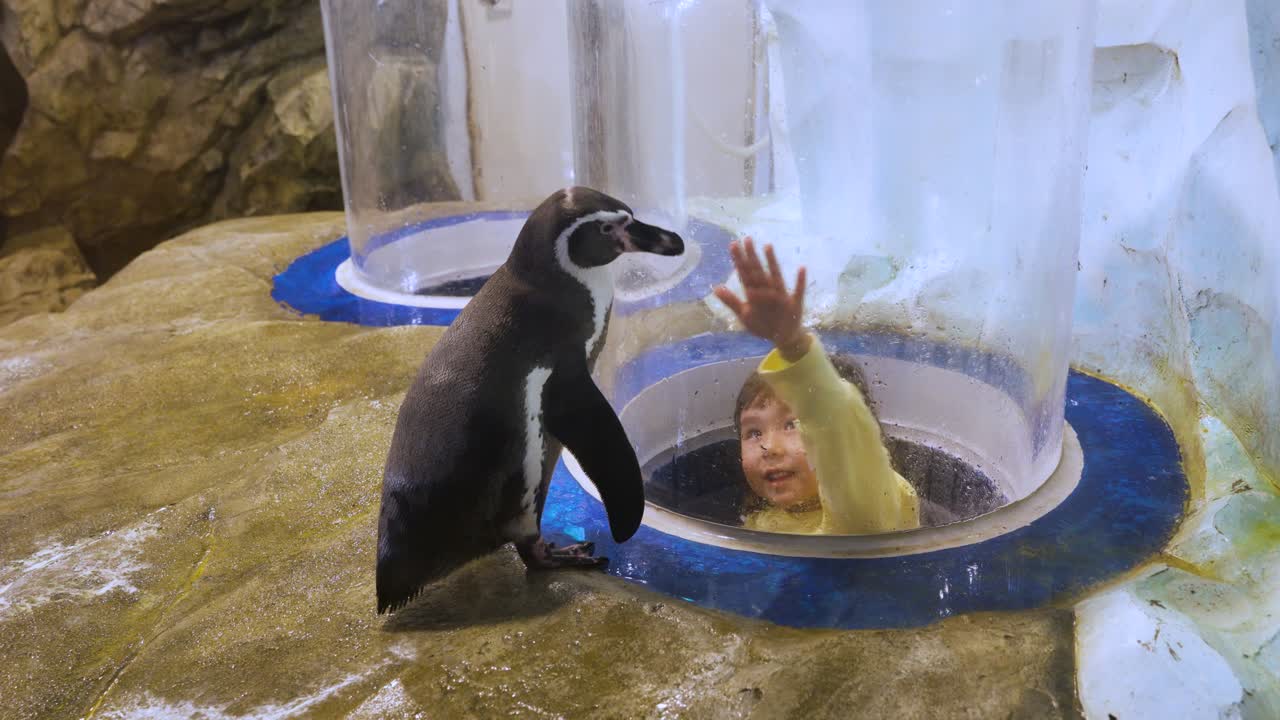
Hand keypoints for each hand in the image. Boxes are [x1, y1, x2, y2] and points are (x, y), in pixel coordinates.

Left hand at [714, 237, 810, 359]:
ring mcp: (781, 296)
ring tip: (768, 247)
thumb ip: (731, 301)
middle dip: (751, 256)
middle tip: (746, 239)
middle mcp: (767, 290)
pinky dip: (800, 281)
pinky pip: (798, 291)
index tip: (733, 244)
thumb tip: (715, 288)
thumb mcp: (744, 314)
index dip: (738, 260)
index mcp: (755, 293)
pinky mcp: (794, 304)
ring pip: (775, 277)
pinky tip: (802, 268)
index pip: (745, 274)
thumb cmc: (763, 324)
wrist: (784, 337)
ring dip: (772, 262)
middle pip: (758, 271)